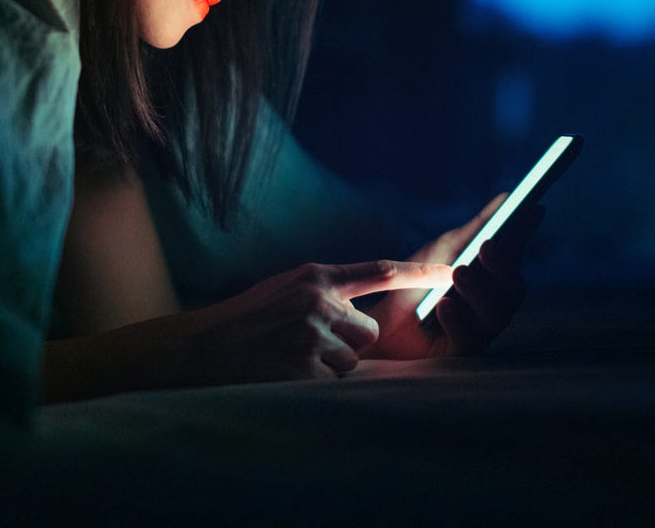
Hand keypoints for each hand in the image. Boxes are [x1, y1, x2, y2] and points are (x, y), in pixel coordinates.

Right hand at [181, 260, 451, 383]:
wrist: (200, 348)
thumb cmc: (243, 321)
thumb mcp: (284, 289)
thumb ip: (322, 291)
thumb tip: (355, 304)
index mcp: (316, 276)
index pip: (379, 271)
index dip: (420, 273)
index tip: (453, 273)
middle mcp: (319, 300)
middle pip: (368, 331)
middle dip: (348, 344)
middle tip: (306, 344)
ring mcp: (312, 334)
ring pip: (352, 360)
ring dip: (329, 366)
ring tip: (290, 357)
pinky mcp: (305, 366)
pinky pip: (331, 382)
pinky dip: (312, 383)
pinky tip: (284, 372)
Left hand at [365, 195, 542, 359]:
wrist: (376, 326)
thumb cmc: (411, 287)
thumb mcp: (440, 252)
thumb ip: (473, 230)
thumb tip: (505, 198)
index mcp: (490, 280)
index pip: (515, 258)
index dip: (526, 235)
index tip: (532, 208)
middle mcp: (490, 307)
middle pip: (514, 290)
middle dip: (503, 266)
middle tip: (487, 245)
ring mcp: (478, 333)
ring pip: (497, 316)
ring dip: (479, 291)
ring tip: (459, 272)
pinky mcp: (459, 358)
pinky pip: (469, 341)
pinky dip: (458, 319)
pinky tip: (444, 304)